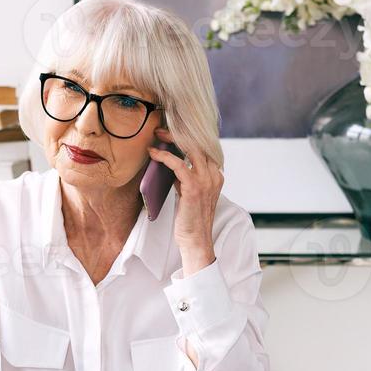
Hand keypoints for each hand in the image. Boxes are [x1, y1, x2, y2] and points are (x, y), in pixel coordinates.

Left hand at [148, 127, 221, 274]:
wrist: (196, 241)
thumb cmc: (190, 219)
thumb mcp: (190, 193)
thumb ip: (186, 178)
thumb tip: (173, 163)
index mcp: (216, 175)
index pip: (204, 147)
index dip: (188, 136)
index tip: (172, 130)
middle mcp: (214, 175)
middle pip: (198, 143)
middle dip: (179, 132)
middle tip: (161, 129)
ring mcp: (206, 180)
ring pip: (190, 149)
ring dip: (171, 139)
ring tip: (156, 136)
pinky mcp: (194, 187)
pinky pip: (179, 164)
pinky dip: (164, 156)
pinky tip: (154, 154)